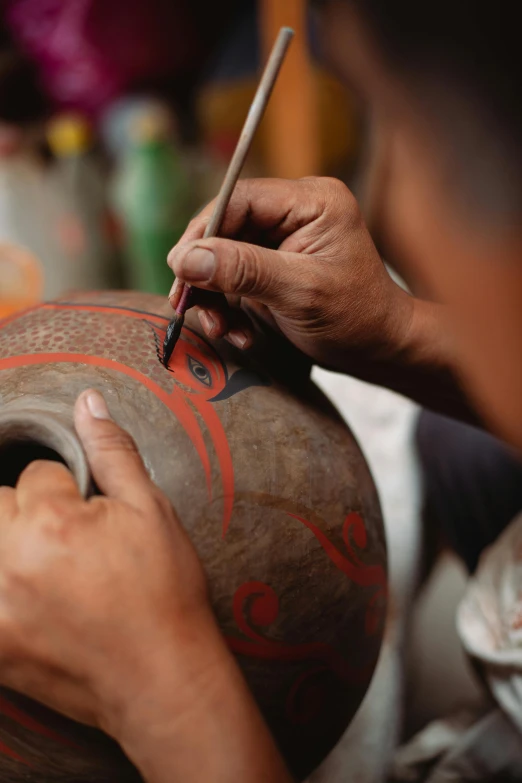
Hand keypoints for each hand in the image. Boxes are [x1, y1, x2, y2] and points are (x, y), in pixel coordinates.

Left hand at [0, 390, 291, 782]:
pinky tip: (38, 599)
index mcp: (52, 521)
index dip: (68, 485)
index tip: (88, 510)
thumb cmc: (164, 593)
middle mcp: (11, 562)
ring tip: (53, 566)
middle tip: (67, 538)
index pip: (38, 472)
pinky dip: (7, 591)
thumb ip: (113, 451)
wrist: (164, 677)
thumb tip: (88, 402)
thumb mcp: (151, 510)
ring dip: (12, 546)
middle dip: (28, 509)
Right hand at [167, 177, 413, 371]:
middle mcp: (294, 213)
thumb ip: (244, 271)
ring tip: (221, 328)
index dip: (203, 231)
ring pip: (222, 256)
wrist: (379, 349)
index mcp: (311, 201)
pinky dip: (227, 308)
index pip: (239, 199)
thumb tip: (185, 258)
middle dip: (204, 270)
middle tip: (186, 304)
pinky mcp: (271, 268)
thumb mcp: (301, 293)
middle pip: (224, 228)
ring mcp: (281, 241)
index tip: (178, 267)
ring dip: (213, 296)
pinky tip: (239, 333)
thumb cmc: (357, 317)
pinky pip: (232, 280)